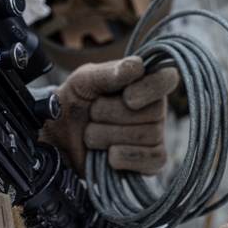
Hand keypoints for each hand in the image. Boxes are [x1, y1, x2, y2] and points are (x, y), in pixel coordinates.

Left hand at [38, 56, 179, 176]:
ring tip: (91, 134)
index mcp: (145, 81)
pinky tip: (109, 155)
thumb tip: (137, 66)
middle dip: (113, 114)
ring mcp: (155, 134)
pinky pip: (153, 159)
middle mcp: (156, 106)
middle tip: (93, 114)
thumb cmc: (76, 101)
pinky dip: (128, 157)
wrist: (59, 137)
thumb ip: (108, 71)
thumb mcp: (83, 80)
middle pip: (154, 112)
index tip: (127, 97)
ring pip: (148, 135)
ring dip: (109, 136)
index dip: (151, 89)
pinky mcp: (150, 160)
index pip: (168, 79)